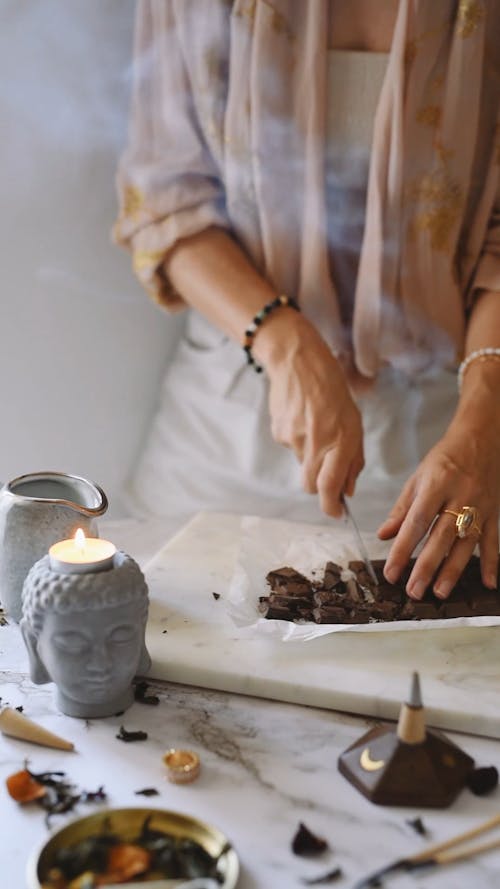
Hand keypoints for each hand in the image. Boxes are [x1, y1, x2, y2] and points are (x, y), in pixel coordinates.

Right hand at [256, 313, 364, 516]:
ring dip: (311, 455)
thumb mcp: (354, 421)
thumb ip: (353, 458)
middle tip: (329, 472)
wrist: (297, 360)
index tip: (336, 512)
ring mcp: (293, 438)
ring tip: (316, 426)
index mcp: (340, 439)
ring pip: (302, 464)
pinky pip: (291, 447)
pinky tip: (302, 418)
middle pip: (311, 485)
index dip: (331, 506)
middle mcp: (316, 442)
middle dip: (320, 486)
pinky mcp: (278, 433)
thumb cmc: (331, 388)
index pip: (330, 486)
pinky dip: (298, 439)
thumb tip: (348, 489)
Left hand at [378, 399, 499, 598]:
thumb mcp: (418, 477)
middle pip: (440, 537)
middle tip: (413, 591)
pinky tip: (488, 583)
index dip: (402, 549)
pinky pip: (493, 540)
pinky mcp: (496, 511)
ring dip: (453, 570)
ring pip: (466, 543)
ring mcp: (480, 505)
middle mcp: (459, 496)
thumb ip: (402, 509)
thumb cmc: (446, 458)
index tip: (391, 572)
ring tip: (440, 592)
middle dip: (426, 567)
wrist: (482, 437)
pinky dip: (492, 562)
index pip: (415, 523)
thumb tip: (383, 535)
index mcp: (435, 485)